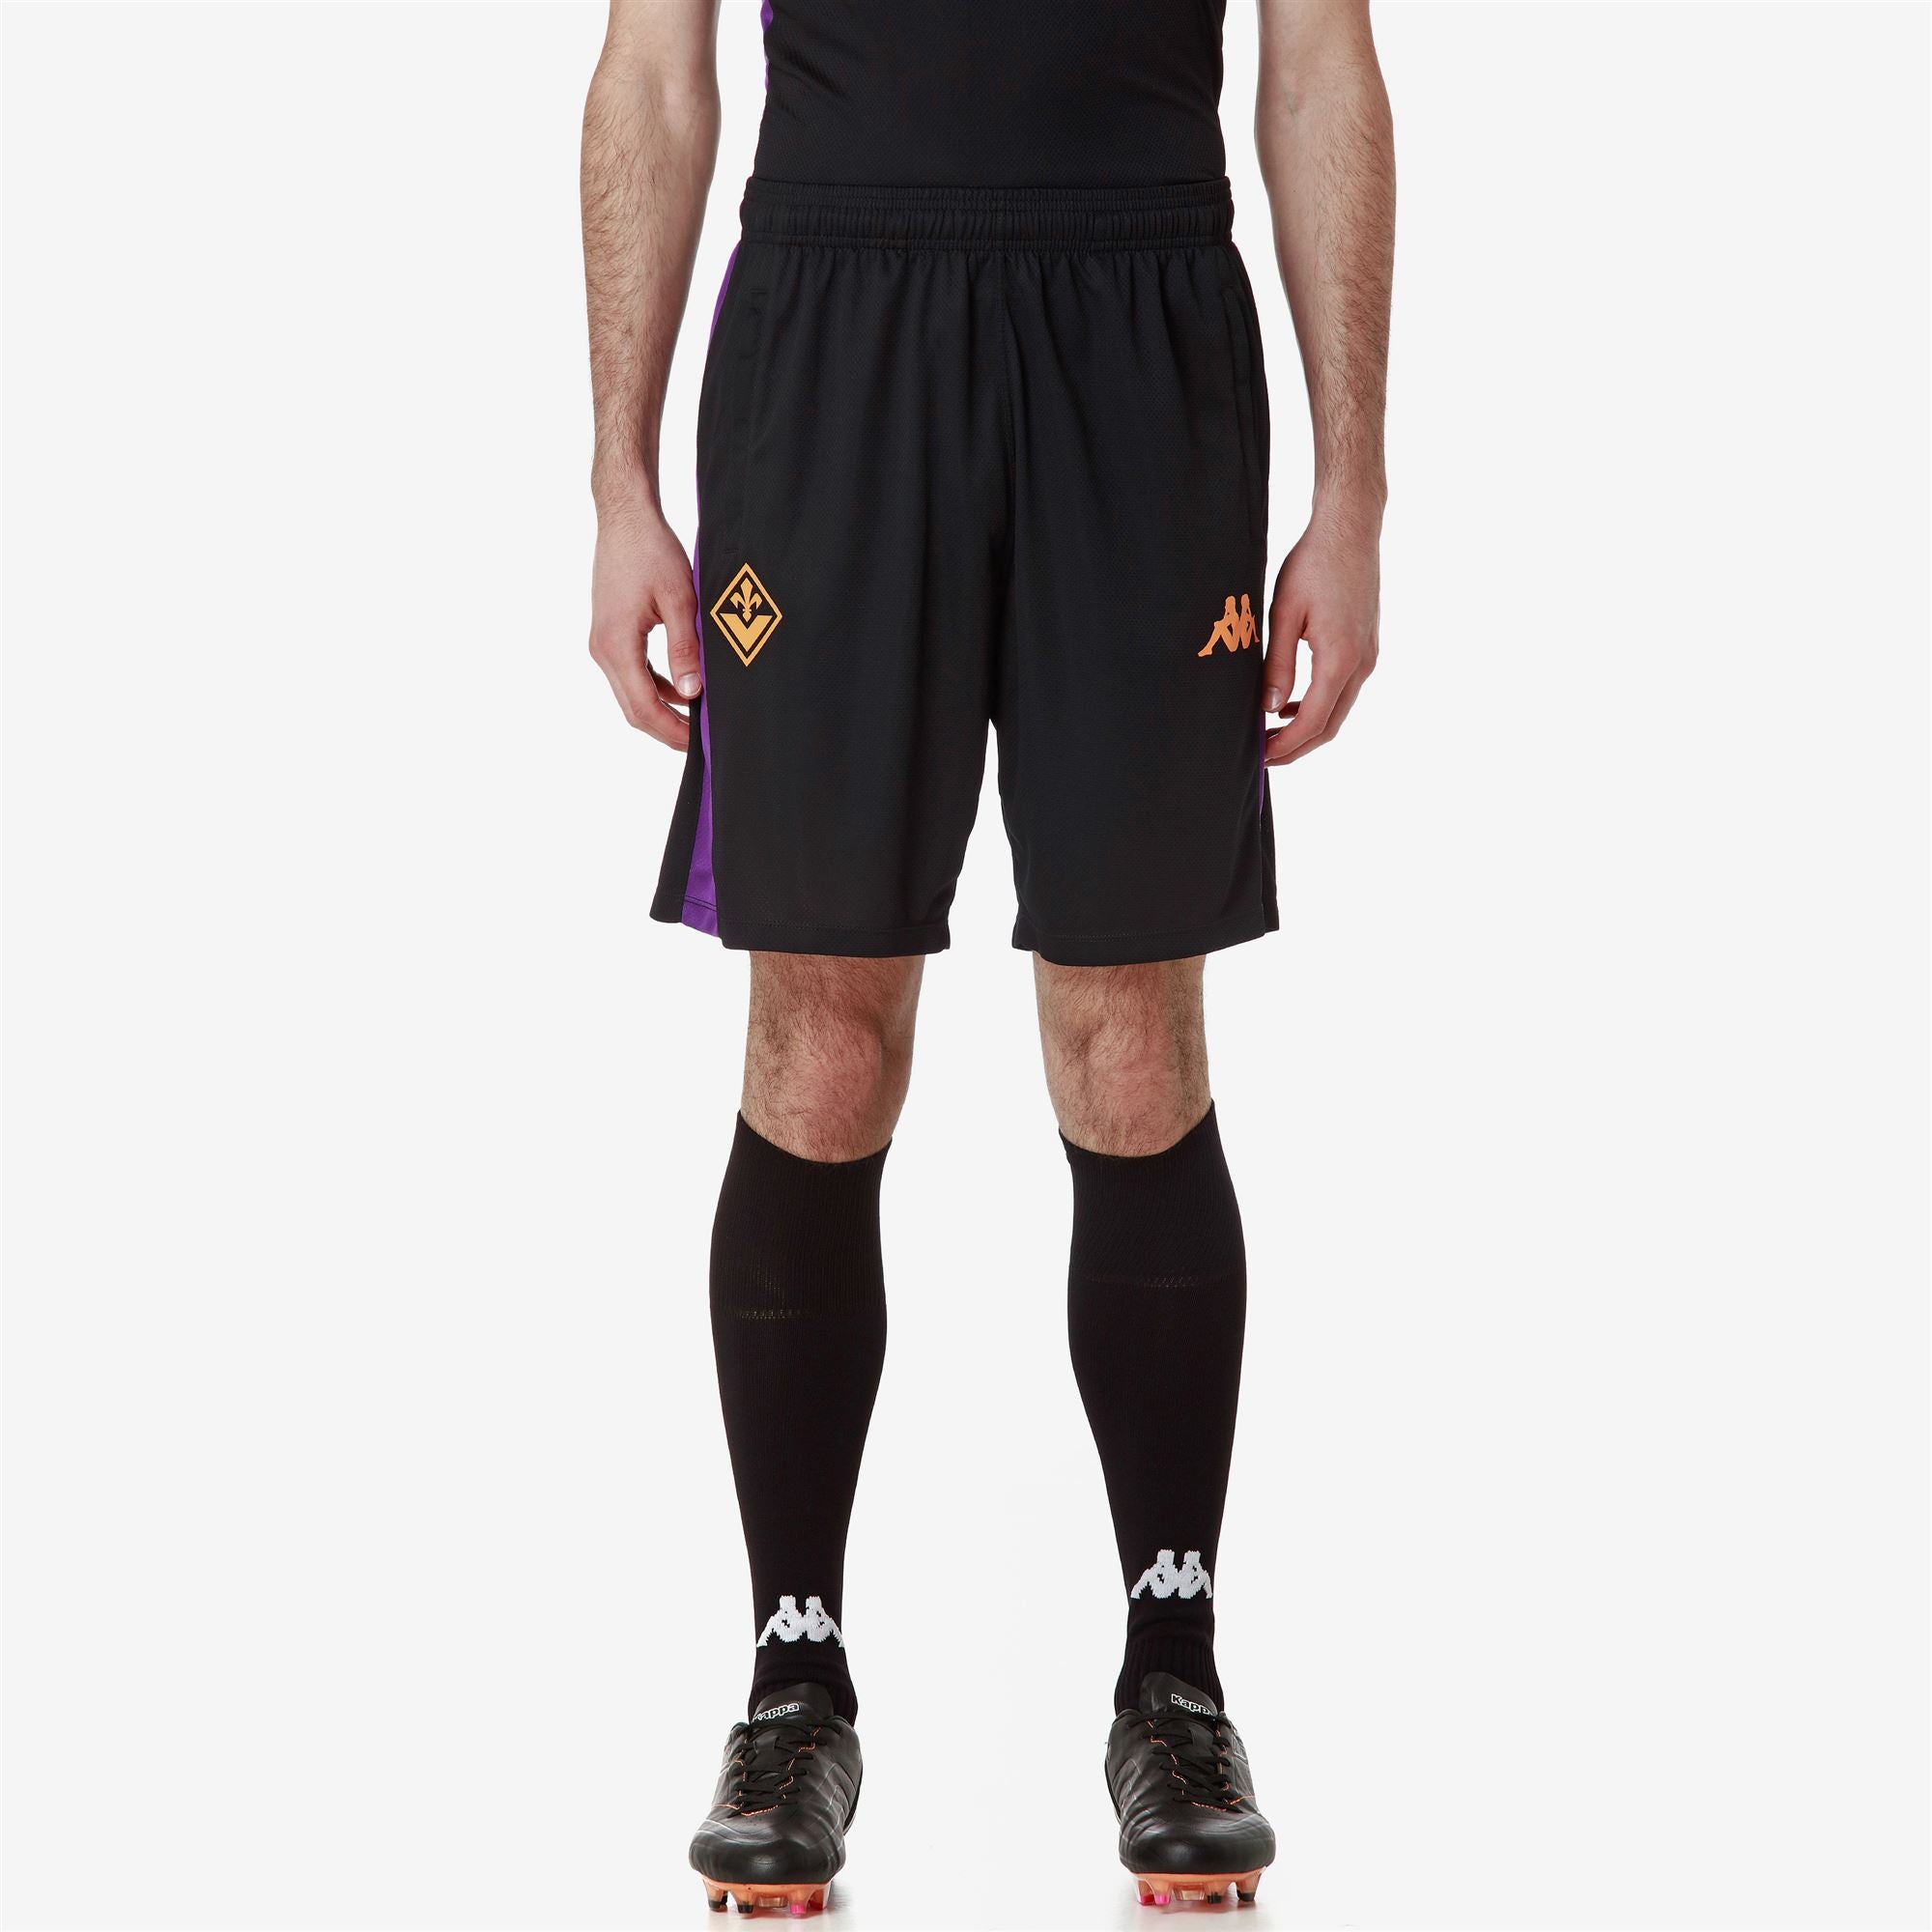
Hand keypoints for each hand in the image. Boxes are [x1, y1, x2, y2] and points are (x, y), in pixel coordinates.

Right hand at [588, 502, 701, 749]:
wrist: (625, 520)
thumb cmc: (652, 550)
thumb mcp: (679, 599)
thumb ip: (685, 648)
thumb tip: (692, 694)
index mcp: (616, 645)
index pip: (644, 707)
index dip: (673, 731)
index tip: (701, 743)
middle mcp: (603, 650)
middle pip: (634, 710)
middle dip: (668, 730)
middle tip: (703, 741)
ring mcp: (603, 645)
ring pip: (632, 695)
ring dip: (663, 711)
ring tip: (698, 720)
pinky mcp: (610, 637)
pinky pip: (633, 675)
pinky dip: (656, 689)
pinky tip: (684, 690)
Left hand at [1261, 514, 1380, 765]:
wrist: (1349, 531)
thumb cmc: (1313, 565)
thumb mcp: (1284, 615)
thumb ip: (1277, 665)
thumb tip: (1269, 709)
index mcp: (1340, 658)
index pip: (1313, 721)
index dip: (1286, 746)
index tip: (1259, 758)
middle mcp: (1361, 664)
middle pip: (1330, 725)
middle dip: (1296, 747)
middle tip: (1262, 757)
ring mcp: (1368, 657)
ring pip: (1338, 710)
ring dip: (1307, 728)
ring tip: (1269, 734)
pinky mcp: (1366, 648)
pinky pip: (1343, 690)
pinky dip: (1318, 706)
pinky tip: (1289, 704)